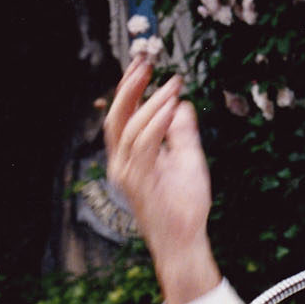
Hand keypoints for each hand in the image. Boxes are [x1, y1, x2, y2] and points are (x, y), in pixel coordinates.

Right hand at [102, 53, 220, 303]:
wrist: (184, 241)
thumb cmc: (185, 206)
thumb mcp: (187, 159)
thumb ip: (181, 131)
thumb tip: (181, 103)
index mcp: (128, 157)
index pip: (123, 116)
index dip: (129, 88)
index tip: (144, 64)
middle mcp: (122, 163)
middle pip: (117, 116)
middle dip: (130, 87)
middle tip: (147, 63)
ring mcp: (127, 174)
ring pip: (131, 128)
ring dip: (151, 102)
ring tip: (171, 84)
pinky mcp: (139, 183)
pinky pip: (144, 146)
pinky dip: (156, 122)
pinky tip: (170, 106)